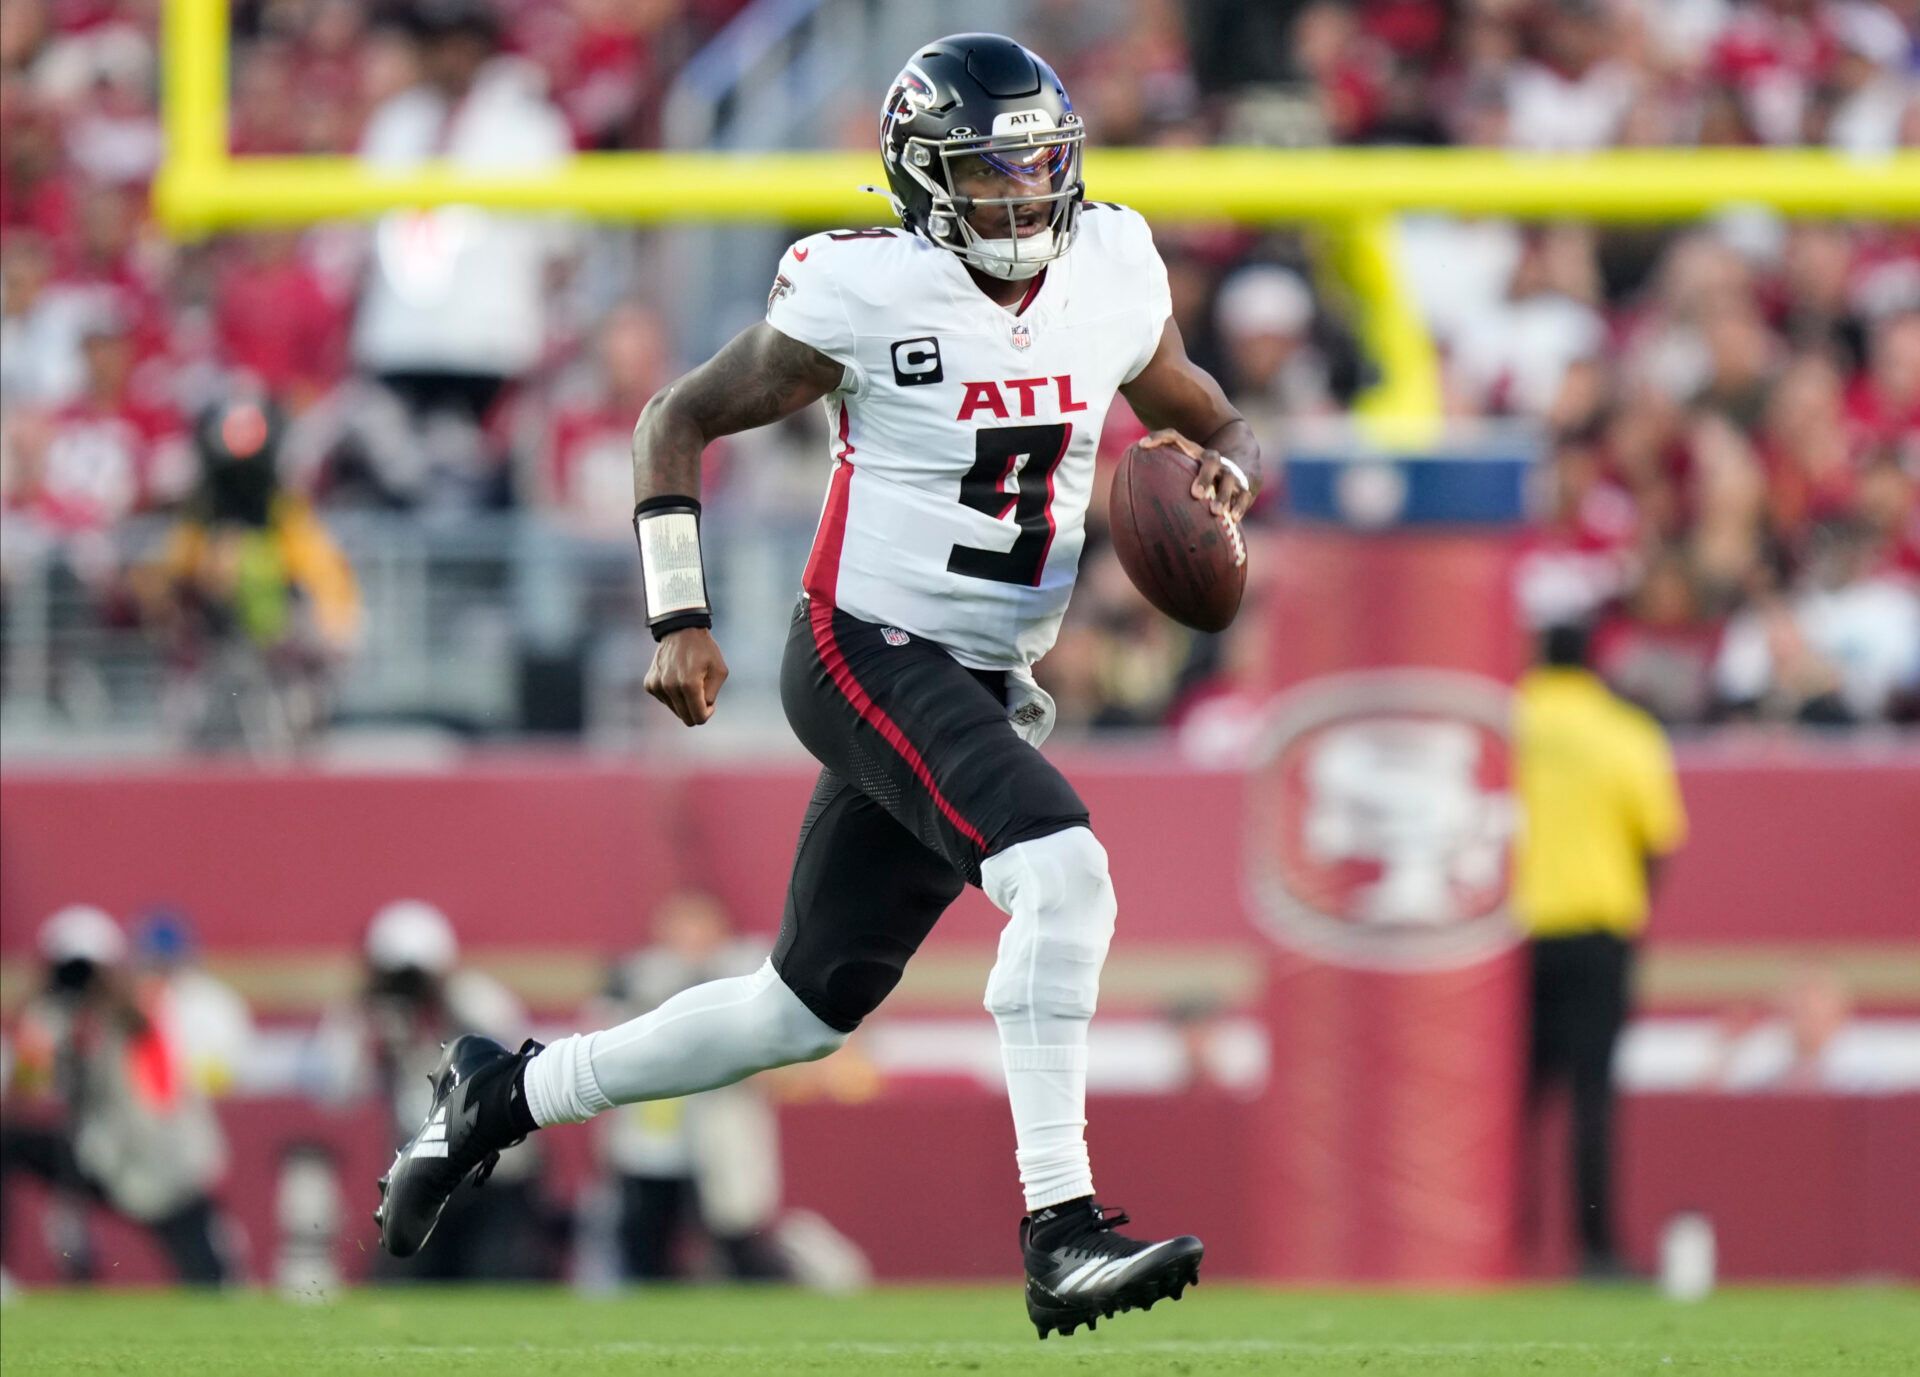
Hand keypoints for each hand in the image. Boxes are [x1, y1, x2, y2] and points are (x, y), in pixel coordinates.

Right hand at [645, 627, 728, 726]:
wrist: (681, 630)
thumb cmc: (704, 650)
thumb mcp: (720, 671)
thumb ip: (712, 695)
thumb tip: (702, 711)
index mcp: (690, 685)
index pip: (698, 718)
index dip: (707, 714)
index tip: (710, 703)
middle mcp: (670, 687)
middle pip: (686, 718)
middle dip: (696, 711)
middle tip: (702, 695)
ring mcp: (657, 686)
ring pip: (675, 710)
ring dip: (684, 701)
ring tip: (688, 681)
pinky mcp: (650, 684)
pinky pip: (665, 700)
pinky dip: (673, 695)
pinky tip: (677, 678)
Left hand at [1139, 429, 1255, 519]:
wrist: (1243, 463)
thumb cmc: (1200, 476)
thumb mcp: (1182, 471)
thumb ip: (1160, 479)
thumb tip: (1127, 501)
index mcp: (1194, 452)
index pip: (1174, 437)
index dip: (1158, 438)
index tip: (1141, 446)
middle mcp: (1214, 460)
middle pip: (1211, 461)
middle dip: (1203, 477)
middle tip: (1195, 495)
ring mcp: (1231, 473)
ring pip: (1229, 480)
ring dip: (1223, 495)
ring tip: (1215, 512)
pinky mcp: (1247, 486)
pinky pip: (1245, 495)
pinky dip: (1239, 506)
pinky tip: (1233, 519)